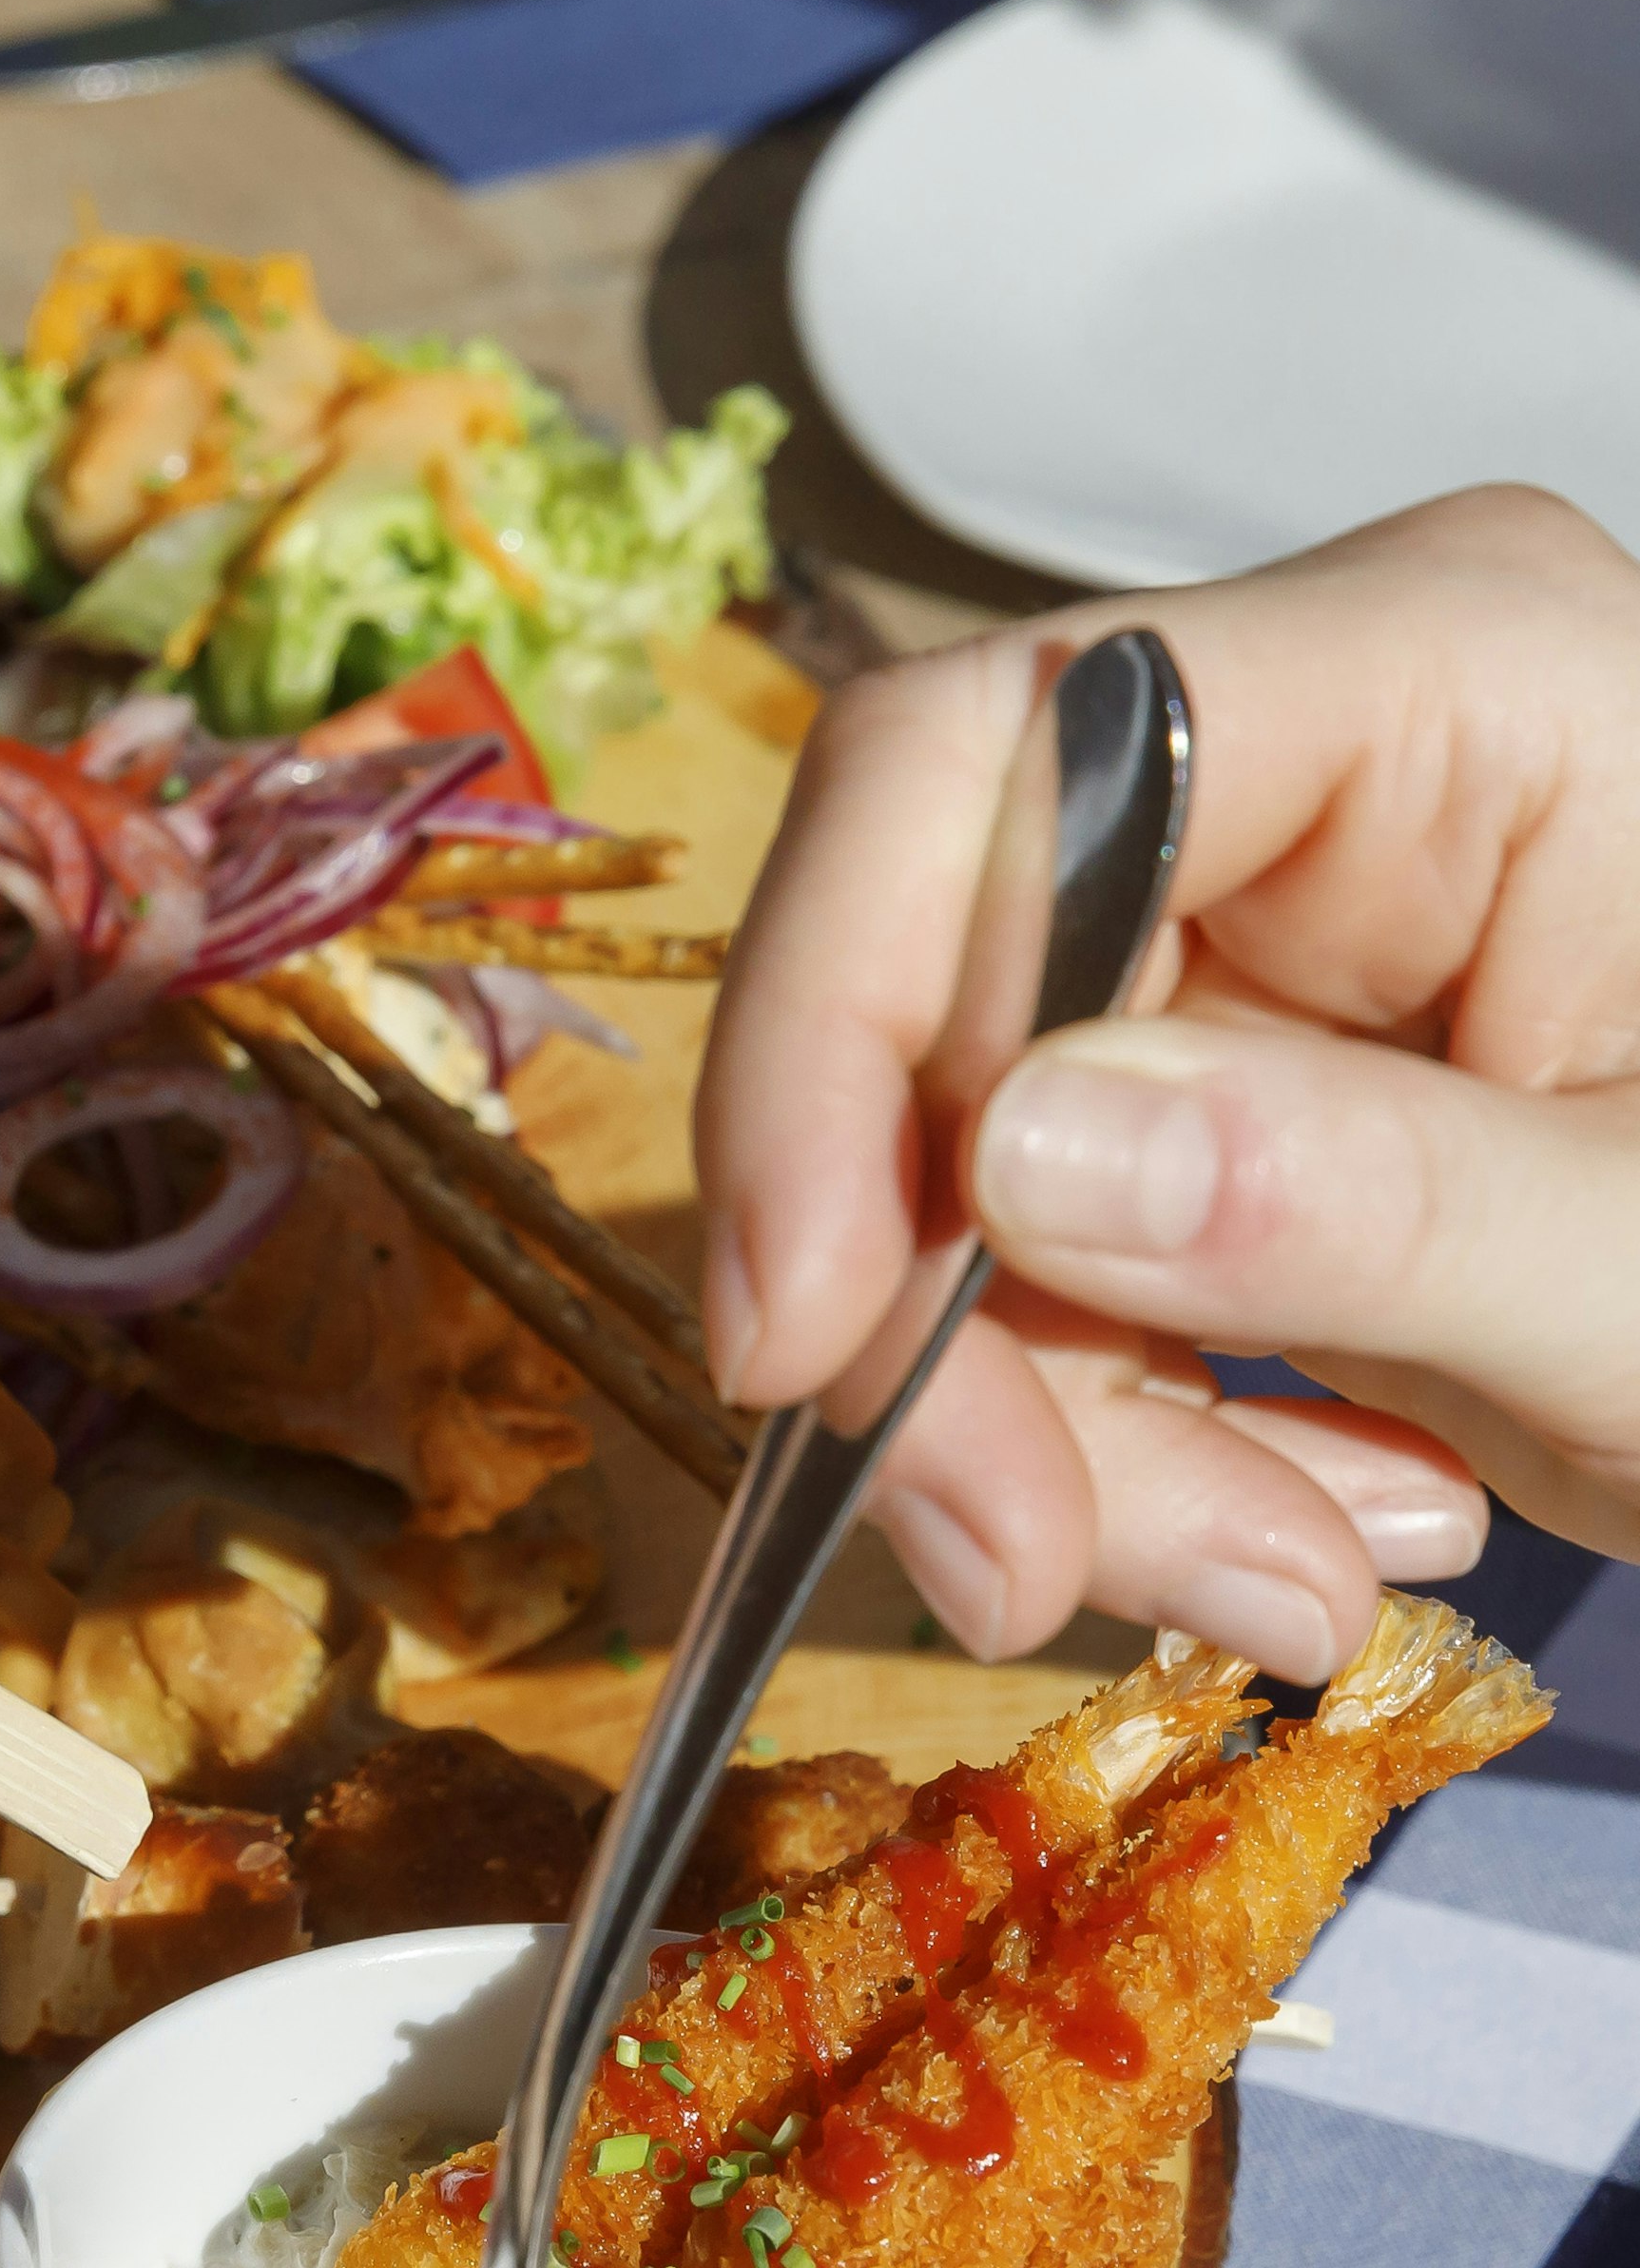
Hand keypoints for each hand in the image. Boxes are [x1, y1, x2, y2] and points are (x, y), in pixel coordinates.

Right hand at [696, 485, 1639, 1676]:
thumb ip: (1369, 1209)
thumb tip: (1016, 1156)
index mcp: (1455, 680)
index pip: (988, 756)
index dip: (838, 1036)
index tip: (812, 1338)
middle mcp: (1313, 760)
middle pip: (933, 993)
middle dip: (951, 1318)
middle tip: (1026, 1571)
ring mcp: (1265, 930)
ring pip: (956, 1174)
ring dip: (1059, 1434)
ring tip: (1283, 1587)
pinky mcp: (1238, 1095)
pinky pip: (1046, 1268)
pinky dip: (1126, 1447)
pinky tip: (1310, 1527)